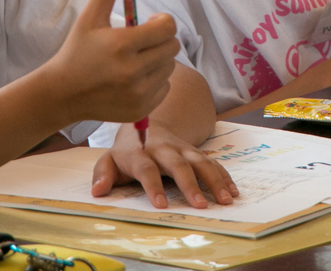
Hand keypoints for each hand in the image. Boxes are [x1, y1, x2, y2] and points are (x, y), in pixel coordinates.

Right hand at [42, 0, 179, 125]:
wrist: (63, 93)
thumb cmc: (77, 51)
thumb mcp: (89, 19)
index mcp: (122, 45)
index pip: (167, 28)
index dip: (163, 21)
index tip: (150, 22)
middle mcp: (133, 71)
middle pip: (172, 48)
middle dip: (162, 40)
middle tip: (144, 41)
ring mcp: (138, 93)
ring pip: (169, 68)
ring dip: (159, 60)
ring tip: (137, 60)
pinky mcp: (141, 109)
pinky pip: (164, 88)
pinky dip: (156, 81)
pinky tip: (136, 78)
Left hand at [91, 123, 238, 209]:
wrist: (149, 124)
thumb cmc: (128, 150)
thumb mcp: (110, 159)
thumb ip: (103, 173)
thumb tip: (97, 191)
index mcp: (141, 152)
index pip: (146, 169)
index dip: (153, 186)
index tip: (160, 205)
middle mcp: (164, 149)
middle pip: (178, 165)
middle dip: (190, 185)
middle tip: (200, 205)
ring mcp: (182, 149)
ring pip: (201, 162)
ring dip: (214, 180)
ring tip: (225, 199)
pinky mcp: (196, 152)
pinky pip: (213, 162)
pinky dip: (224, 176)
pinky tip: (233, 191)